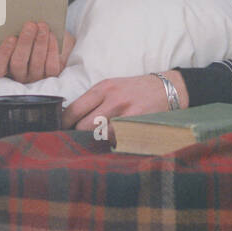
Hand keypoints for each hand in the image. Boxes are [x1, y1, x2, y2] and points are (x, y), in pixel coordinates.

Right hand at [0, 22, 75, 82]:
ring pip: (36, 63)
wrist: (55, 43)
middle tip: (30, 25)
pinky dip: (52, 48)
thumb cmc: (31, 37)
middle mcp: (19, 76)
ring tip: (42, 26)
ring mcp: (36, 77)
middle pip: (18, 63)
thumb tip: (16, 16)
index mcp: (6, 68)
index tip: (11, 37)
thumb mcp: (20, 35)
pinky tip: (52, 35)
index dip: (3, 54)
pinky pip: (51, 65)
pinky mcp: (52, 75)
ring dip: (39, 42)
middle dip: (25, 42)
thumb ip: (15, 30)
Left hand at [62, 71, 188, 130]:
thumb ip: (93, 101)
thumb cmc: (135, 90)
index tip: (63, 130)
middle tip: (80, 138)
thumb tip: (69, 119)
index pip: (73, 110)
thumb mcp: (112, 87)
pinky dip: (113, 144)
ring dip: (96, 141)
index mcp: (103, 88)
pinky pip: (117, 141)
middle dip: (80, 134)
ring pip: (99, 136)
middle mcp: (113, 99)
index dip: (65, 124)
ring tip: (98, 140)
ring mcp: (126, 113)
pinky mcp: (138, 124)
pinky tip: (115, 140)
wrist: (168, 89)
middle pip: (83, 126)